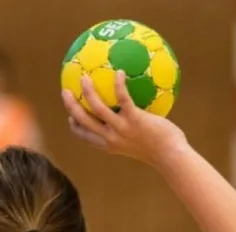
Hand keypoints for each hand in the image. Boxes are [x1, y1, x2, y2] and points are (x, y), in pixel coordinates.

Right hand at [62, 71, 187, 167]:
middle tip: (65, 91)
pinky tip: (119, 72)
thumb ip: (132, 131)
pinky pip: (123, 98)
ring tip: (84, 77)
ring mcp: (121, 129)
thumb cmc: (160, 150)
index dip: (74, 126)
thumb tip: (135, 116)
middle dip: (71, 106)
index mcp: (109, 145)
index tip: (70, 117)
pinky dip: (118, 84)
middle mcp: (110, 138)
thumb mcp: (139, 144)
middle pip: (83, 120)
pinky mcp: (134, 120)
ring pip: (96, 108)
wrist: (170, 156)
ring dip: (88, 91)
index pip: (85, 136)